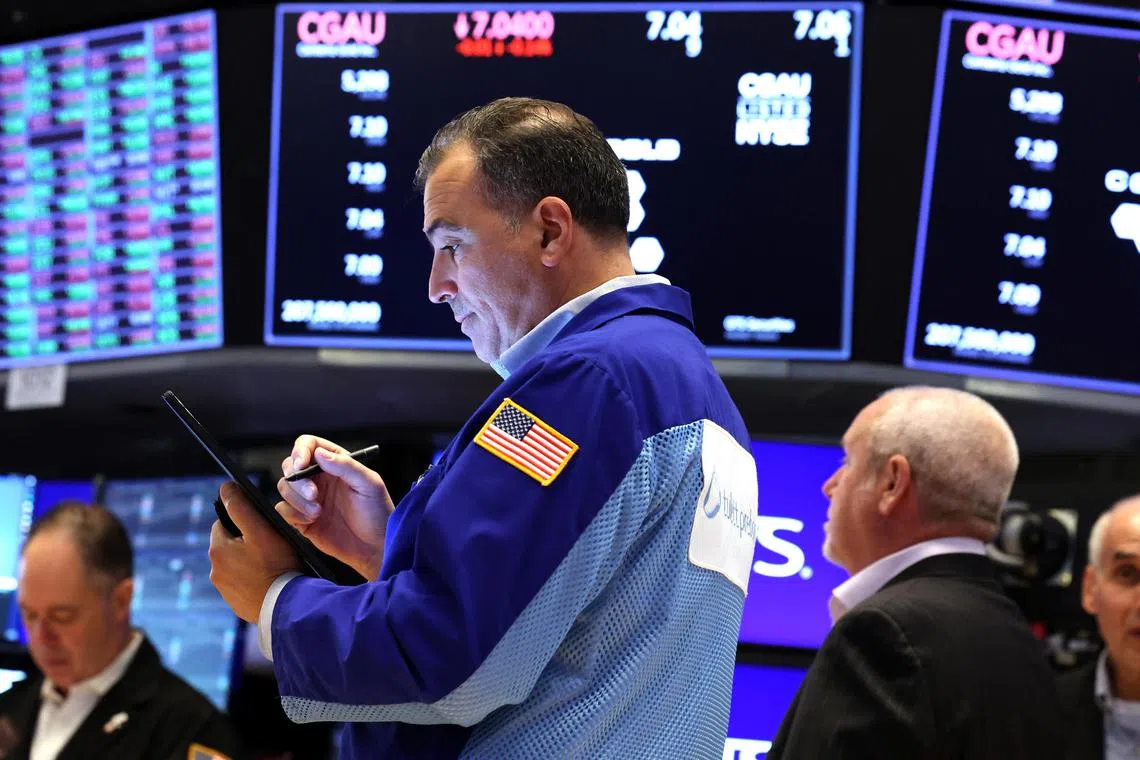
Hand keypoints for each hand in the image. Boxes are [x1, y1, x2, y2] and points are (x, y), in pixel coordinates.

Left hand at [209, 481, 303, 622]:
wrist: (286, 608)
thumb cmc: (277, 565)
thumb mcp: (262, 530)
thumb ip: (242, 507)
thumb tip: (226, 487)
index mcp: (217, 550)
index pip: (223, 523)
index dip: (242, 521)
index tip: (261, 527)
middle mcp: (215, 571)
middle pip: (229, 545)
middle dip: (245, 542)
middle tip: (269, 545)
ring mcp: (225, 590)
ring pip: (236, 565)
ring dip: (248, 561)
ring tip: (272, 565)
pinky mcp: (236, 604)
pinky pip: (242, 584)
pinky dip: (252, 580)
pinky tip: (270, 581)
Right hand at [276, 435, 393, 581]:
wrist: (375, 547)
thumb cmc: (378, 513)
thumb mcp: (369, 485)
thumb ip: (346, 466)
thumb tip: (319, 453)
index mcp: (335, 464)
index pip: (309, 445)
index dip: (301, 450)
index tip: (301, 464)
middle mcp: (319, 478)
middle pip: (290, 466)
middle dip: (298, 480)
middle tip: (315, 495)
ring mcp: (309, 498)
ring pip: (284, 487)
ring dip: (298, 500)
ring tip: (319, 512)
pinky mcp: (301, 518)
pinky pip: (282, 509)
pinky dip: (293, 514)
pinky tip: (312, 521)